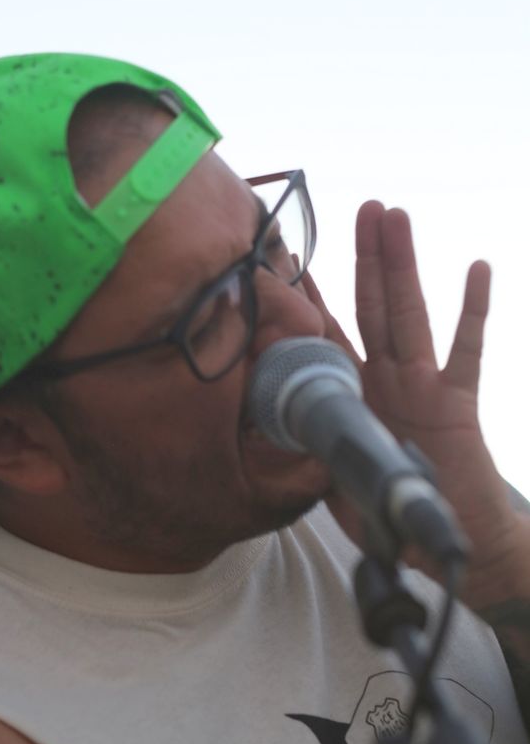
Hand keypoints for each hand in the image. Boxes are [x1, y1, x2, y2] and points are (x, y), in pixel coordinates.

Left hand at [304, 200, 529, 610]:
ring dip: (402, 266)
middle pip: (373, 305)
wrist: (446, 535)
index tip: (292, 253)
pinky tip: (476, 268)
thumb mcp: (330, 476)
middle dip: (365, 257)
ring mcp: (423, 385)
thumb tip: (267, 426)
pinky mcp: (458, 403)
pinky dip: (472, 312)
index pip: (329, 332)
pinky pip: (466, 352)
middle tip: (362, 208)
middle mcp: (387, 378)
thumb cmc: (386, 507)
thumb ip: (307, 447)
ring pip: (410, 314)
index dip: (313, 294)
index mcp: (353, 391)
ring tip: (395, 217)